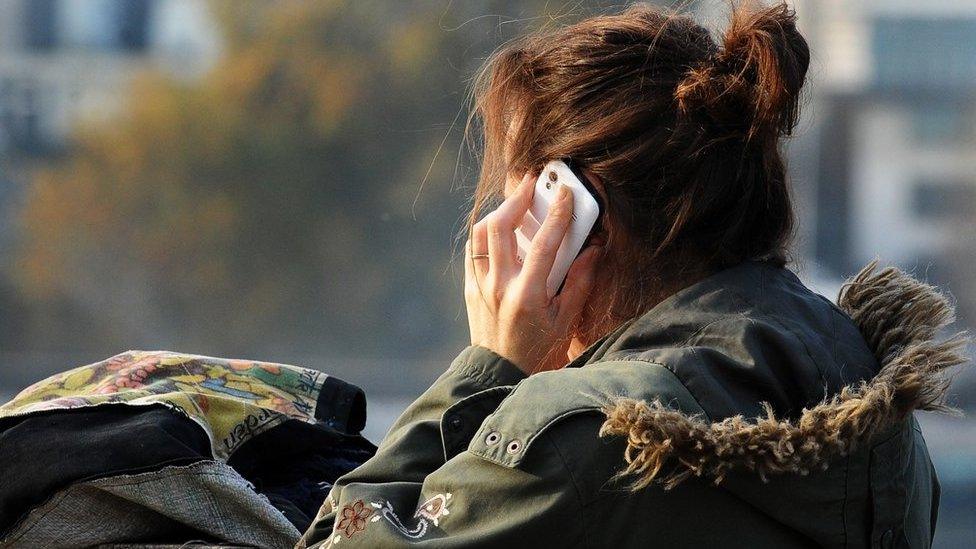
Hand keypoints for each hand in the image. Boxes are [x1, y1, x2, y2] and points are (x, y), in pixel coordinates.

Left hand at [464, 172, 601, 374]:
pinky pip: (473, 250)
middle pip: (500, 227)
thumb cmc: (540, 350)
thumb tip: (593, 248)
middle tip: (533, 183)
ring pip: (481, 234)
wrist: (501, 377)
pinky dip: (486, 234)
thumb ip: (580, 281)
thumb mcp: (567, 320)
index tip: (566, 193)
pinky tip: (500, 229)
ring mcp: (481, 287)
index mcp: (528, 296)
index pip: (544, 244)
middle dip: (517, 198)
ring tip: (516, 202)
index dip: (557, 214)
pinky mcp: (471, 289)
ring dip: (498, 212)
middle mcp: (499, 287)